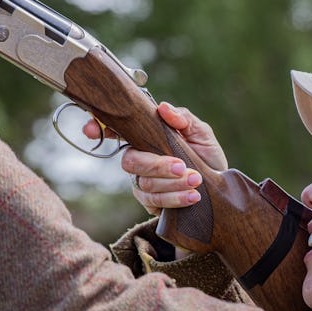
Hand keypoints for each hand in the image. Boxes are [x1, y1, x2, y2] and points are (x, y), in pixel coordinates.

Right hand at [83, 102, 226, 214]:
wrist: (219, 189)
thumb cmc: (206, 156)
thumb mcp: (201, 134)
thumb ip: (184, 119)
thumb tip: (163, 108)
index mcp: (147, 137)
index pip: (117, 130)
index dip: (100, 129)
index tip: (92, 130)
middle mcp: (140, 159)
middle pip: (131, 162)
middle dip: (156, 165)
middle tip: (181, 167)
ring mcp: (143, 182)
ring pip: (145, 183)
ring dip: (172, 183)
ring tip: (196, 180)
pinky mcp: (151, 202)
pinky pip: (154, 201)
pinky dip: (175, 198)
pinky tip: (192, 196)